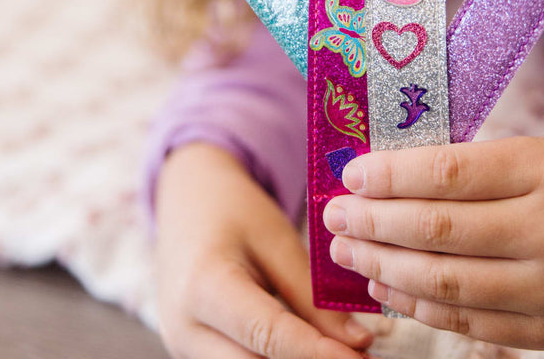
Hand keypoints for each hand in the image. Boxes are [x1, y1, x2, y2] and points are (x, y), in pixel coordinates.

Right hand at [155, 143, 374, 357]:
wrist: (187, 200)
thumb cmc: (232, 210)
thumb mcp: (276, 240)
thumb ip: (312, 296)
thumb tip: (358, 345)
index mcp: (203, 286)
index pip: (269, 335)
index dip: (319, 353)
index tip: (362, 357)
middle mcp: (182, 326)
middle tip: (357, 357)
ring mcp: (181, 344)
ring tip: (335, 349)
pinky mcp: (188, 352)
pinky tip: (306, 346)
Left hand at [323, 136, 543, 349]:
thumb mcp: (529, 152)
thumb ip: (465, 167)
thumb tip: (381, 178)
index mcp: (543, 171)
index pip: (448, 174)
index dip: (390, 176)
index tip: (350, 176)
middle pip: (439, 231)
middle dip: (373, 223)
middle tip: (332, 215)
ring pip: (445, 282)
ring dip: (382, 265)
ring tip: (346, 250)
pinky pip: (466, 321)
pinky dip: (416, 303)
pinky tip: (383, 282)